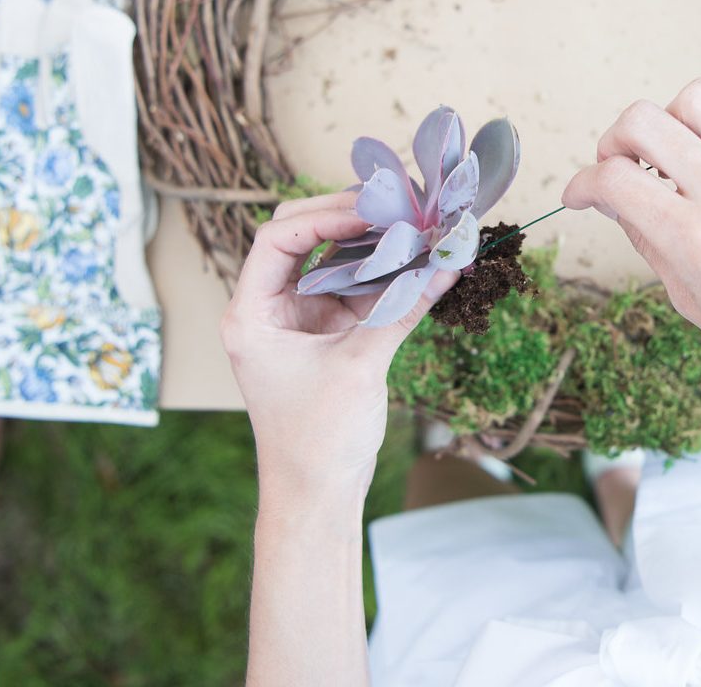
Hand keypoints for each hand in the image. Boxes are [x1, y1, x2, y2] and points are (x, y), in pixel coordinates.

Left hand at [221, 191, 458, 504]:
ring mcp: (299, 319)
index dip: (322, 218)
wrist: (317, 495)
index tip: (370, 215)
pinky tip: (418, 258)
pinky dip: (383, 273)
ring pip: (331, 259)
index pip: (277, 239)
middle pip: (300, 238)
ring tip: (412, 221)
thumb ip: (402, 308)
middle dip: (346, 218)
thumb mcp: (361, 366)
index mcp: (252, 314)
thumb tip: (448, 263)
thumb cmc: (319, 439)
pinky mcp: (327, 333)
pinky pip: (354, 288)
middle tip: (394, 205)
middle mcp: (270, 308)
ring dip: (370, 241)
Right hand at [561, 69, 700, 415]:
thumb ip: (651, 243)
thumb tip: (618, 203)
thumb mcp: (692, 304)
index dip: (582, 185)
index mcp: (696, 239)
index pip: (612, 180)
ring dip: (672, 116)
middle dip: (614, 141)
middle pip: (644, 122)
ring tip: (674, 147)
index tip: (581, 195)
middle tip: (620, 167)